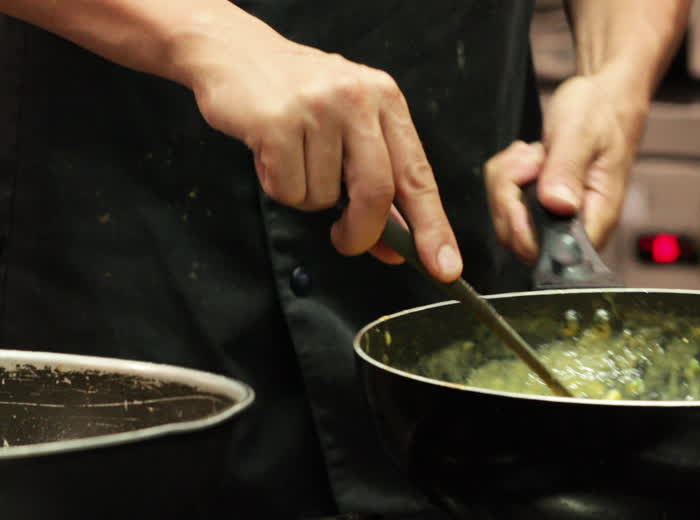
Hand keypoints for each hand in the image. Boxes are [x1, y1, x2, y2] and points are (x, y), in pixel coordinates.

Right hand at [183, 30, 461, 279]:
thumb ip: (377, 184)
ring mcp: (318, 107)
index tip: (445, 268)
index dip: (432, 228)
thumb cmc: (300, 99)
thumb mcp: (349, 129)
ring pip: (324, 198)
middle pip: (377, 193)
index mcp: (387, 101)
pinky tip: (270, 154)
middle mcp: (359, 99)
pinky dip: (278, 186)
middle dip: (363, 232)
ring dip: (306, 196)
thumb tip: (396, 247)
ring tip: (292, 158)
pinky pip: (287, 189)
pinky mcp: (276, 120)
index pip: (418, 176)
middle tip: (346, 242)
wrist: (234, 52)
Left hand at [485, 73, 644, 263]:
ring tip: (535, 155)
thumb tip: (557, 205)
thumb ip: (567, 170)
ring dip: (508, 182)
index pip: (552, 252)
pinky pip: (504, 203)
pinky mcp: (539, 206)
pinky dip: (506, 177)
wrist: (603, 99)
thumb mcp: (582, 134)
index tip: (523, 188)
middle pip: (518, 238)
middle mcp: (574, 225)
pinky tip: (529, 159)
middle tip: (532, 160)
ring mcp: (554, 217)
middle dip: (510, 194)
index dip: (525, 228)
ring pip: (506, 220)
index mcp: (595, 217)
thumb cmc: (602, 114)